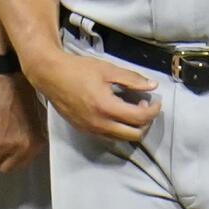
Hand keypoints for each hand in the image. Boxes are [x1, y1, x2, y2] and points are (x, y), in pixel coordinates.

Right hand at [0, 72, 46, 172]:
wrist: (10, 79)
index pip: (19, 164)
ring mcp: (5, 144)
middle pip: (2, 167)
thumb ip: (30, 138)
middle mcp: (23, 148)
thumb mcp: (37, 119)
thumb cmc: (23, 94)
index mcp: (36, 145)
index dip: (6, 159)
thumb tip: (20, 152)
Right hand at [27, 50, 160, 142]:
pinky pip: (108, 136)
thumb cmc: (79, 69)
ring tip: (132, 108)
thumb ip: (132, 79)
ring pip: (121, 138)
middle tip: (145, 106)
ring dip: (132, 127)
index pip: (139, 118)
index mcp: (106, 107)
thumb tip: (153, 86)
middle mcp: (99, 124)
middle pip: (134, 135)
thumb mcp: (108, 70)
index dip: (153, 110)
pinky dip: (119, 128)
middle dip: (145, 122)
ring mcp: (91, 129)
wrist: (51, 75)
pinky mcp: (84, 130)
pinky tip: (117, 112)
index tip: (157, 101)